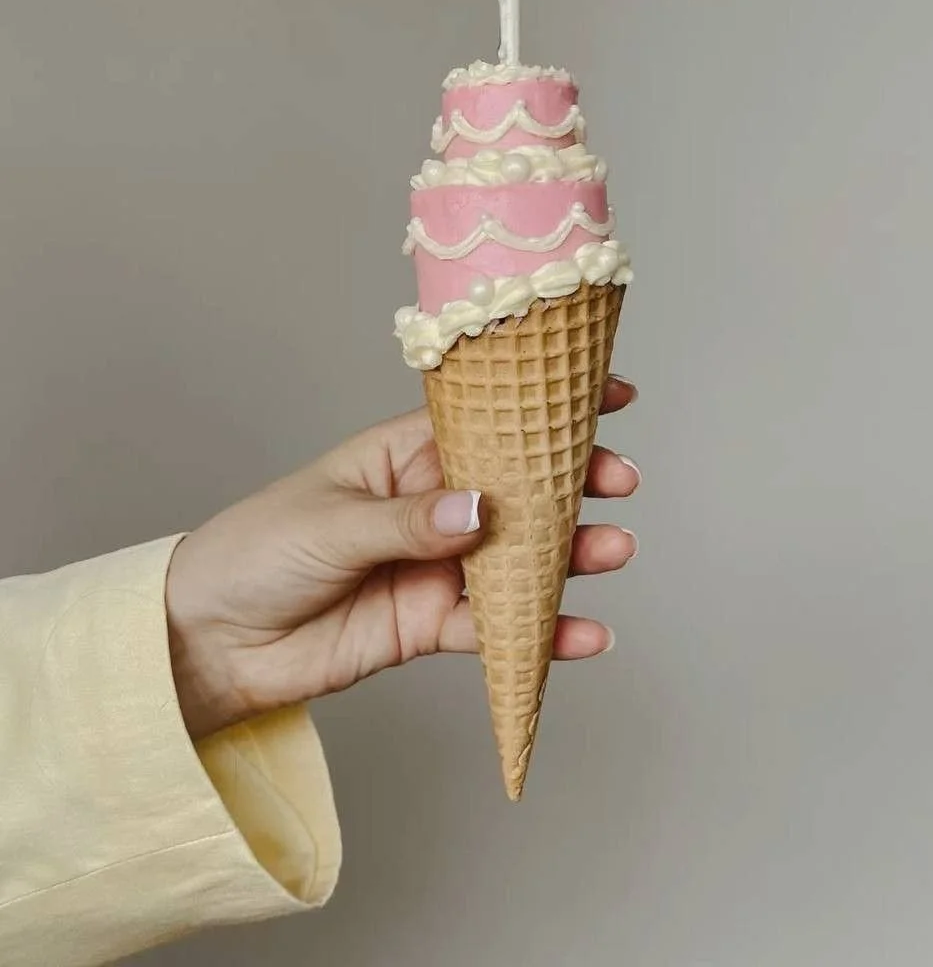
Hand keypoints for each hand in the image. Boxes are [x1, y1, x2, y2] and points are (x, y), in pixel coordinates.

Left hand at [166, 377, 639, 740]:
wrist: (212, 641)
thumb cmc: (257, 552)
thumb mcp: (330, 523)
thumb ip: (409, 522)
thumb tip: (483, 512)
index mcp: (402, 458)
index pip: (485, 424)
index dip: (543, 409)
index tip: (607, 394)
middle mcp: (430, 508)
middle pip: (516, 491)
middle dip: (571, 484)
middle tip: (617, 481)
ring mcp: (435, 566)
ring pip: (518, 559)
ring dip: (569, 557)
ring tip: (612, 551)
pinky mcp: (430, 624)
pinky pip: (496, 627)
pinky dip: (540, 633)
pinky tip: (582, 635)